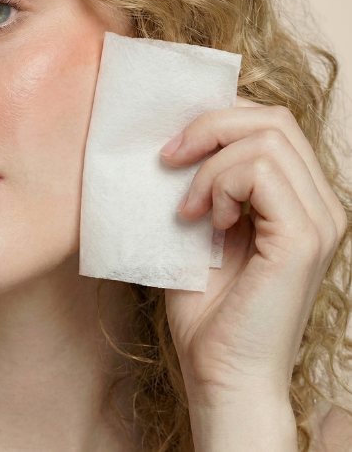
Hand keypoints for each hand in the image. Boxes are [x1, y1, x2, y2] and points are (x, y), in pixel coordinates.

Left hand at [160, 98, 346, 411]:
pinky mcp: (304, 238)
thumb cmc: (206, 306)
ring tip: (191, 209)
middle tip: (169, 160)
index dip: (219, 120)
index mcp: (299, 199)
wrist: (219, 372)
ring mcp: (320, 220)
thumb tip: (177, 134)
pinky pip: (261, 172)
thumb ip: (205, 179)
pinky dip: (220, 184)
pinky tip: (206, 221)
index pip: (271, 123)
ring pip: (267, 137)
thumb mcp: (201, 225)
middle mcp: (320, 204)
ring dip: (211, 165)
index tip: (174, 150)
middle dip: (209, 127)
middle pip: (272, 119)